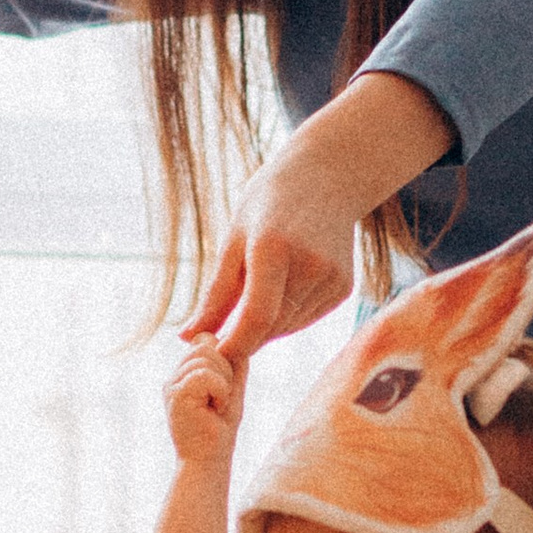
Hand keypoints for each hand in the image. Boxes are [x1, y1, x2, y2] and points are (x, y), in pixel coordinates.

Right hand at [164, 336, 244, 463]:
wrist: (208, 461)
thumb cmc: (219, 429)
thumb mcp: (232, 389)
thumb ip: (234, 365)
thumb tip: (237, 339)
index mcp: (184, 373)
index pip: (204, 340)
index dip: (222, 358)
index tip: (222, 389)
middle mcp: (174, 376)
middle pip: (206, 344)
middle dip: (225, 369)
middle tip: (221, 399)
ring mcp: (172, 384)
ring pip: (206, 356)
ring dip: (223, 382)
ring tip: (216, 406)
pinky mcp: (175, 394)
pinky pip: (205, 375)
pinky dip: (219, 391)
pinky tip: (214, 409)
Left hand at [184, 74, 454, 355]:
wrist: (327, 177)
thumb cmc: (268, 204)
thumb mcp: (232, 240)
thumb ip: (215, 296)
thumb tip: (188, 338)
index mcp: (274, 248)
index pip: (256, 317)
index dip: (234, 345)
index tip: (213, 356)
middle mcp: (310, 266)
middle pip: (270, 327)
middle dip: (244, 336)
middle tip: (223, 328)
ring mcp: (332, 279)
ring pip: (287, 328)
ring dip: (265, 326)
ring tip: (258, 288)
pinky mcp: (344, 288)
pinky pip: (306, 319)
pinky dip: (287, 316)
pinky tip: (284, 286)